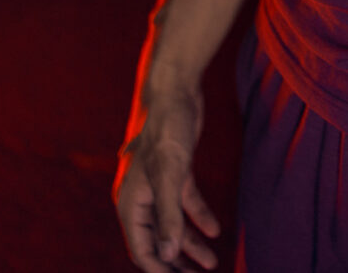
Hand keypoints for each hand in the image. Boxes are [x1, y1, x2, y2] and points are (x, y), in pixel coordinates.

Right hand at [115, 91, 221, 271]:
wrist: (174, 93)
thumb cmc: (166, 132)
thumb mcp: (170, 177)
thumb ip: (168, 218)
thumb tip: (165, 256)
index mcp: (131, 203)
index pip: (141, 249)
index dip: (159, 270)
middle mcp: (141, 198)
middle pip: (156, 241)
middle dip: (174, 263)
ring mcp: (159, 186)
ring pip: (173, 225)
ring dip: (190, 245)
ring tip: (211, 264)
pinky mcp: (176, 174)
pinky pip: (185, 204)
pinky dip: (199, 217)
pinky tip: (215, 231)